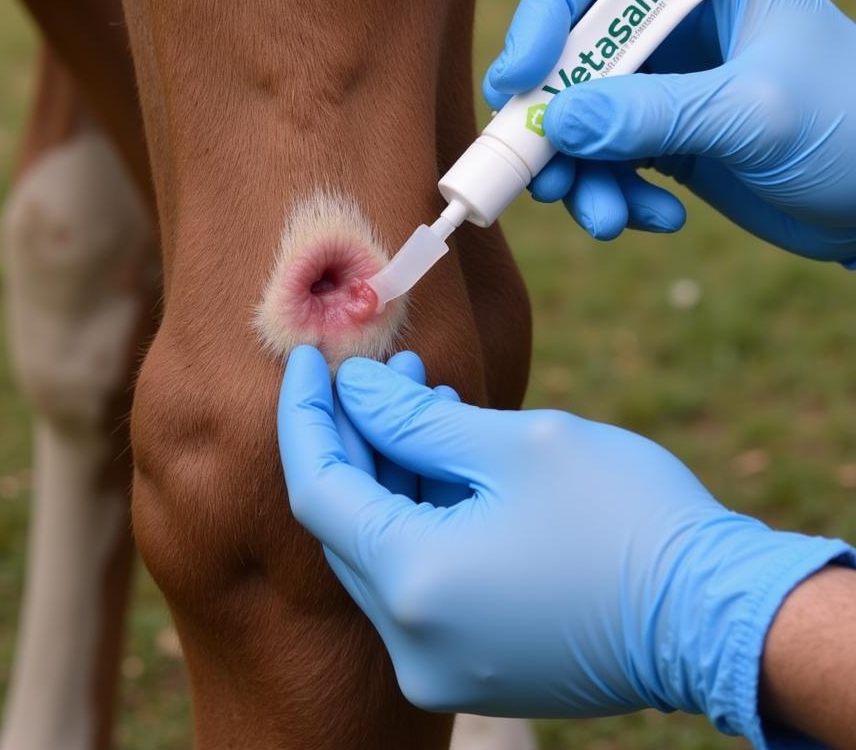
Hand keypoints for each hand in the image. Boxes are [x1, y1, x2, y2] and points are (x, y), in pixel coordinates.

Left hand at [278, 345, 851, 742]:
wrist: (718, 617)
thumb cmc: (626, 518)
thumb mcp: (515, 444)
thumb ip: (413, 419)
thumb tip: (353, 389)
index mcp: (416, 585)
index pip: (317, 489)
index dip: (306, 416)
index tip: (305, 358)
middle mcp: (411, 641)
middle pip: (346, 521)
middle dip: (355, 437)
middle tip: (382, 368)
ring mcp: (440, 664)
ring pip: (382, 548)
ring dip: (392, 472)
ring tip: (423, 397)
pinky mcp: (470, 665)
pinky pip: (418, 579)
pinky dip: (421, 515)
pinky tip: (447, 457)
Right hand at [484, 0, 855, 265]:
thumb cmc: (852, 132)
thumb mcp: (753, 116)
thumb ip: (652, 115)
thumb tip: (558, 121)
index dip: (542, 15)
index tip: (514, 83)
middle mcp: (676, 15)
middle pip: (571, 48)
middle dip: (553, 118)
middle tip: (541, 174)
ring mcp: (665, 76)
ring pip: (578, 113)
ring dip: (580, 172)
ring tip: (606, 219)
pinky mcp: (660, 129)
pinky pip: (603, 156)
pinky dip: (613, 192)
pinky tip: (656, 218)